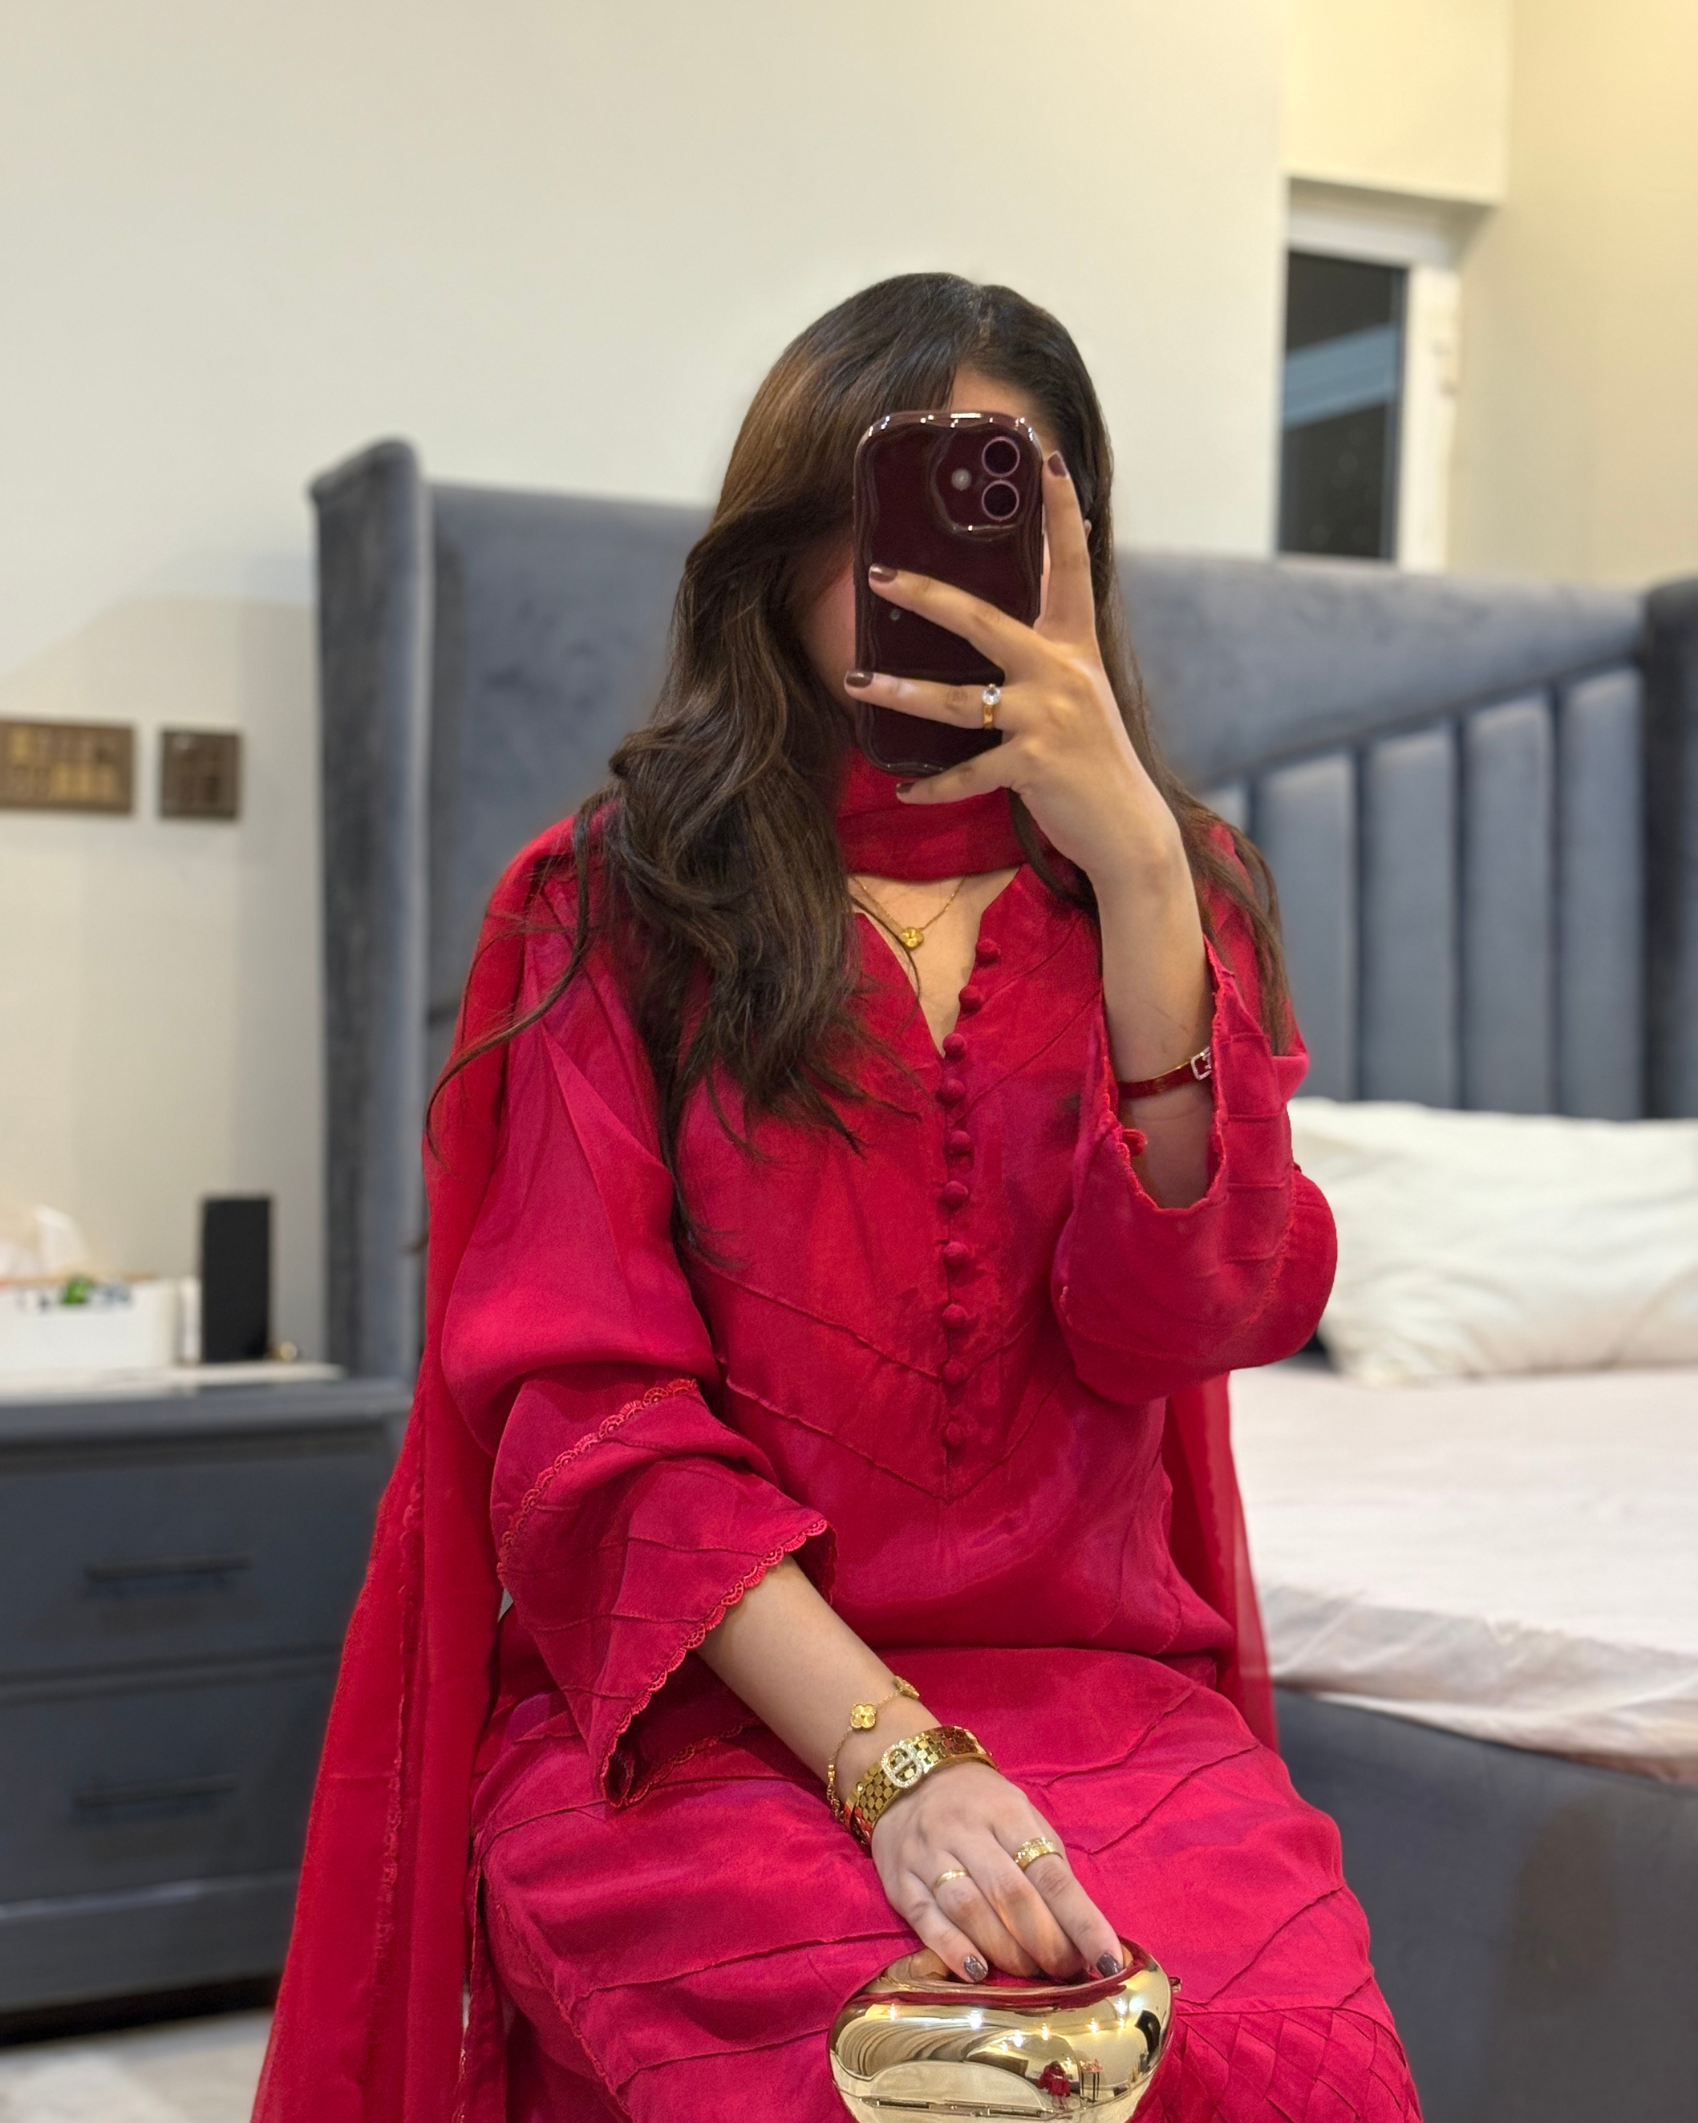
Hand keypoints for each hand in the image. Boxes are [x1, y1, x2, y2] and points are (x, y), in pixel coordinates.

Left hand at [845, 452, 1187, 898]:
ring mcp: (1047, 719)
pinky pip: (967, 773)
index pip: (1070, 562)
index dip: (1060, 508)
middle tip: (878, 575)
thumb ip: (1044, 649)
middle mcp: (1063, 672)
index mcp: (1074, 644)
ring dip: (901, 694)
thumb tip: (1002, 608)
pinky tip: (905, 786)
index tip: (1044, 457)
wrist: (1125, 824)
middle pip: (984, 620)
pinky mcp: (1033, 765)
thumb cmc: (1090, 754)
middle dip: (927, 596)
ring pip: (958, 700)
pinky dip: (934, 784)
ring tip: (857, 683)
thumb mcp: (1076, 689)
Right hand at [868, 1758, 1123, 1984]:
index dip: (1082, 1921)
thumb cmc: (980, 1805)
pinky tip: (978, 1972)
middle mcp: (965, 1830)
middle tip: (1066, 1972)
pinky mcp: (900, 1881)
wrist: (908, 1777)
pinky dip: (953, 1950)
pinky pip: (927, 1919)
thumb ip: (1046, 1865)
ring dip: (1006, 1952)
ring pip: (969, 1909)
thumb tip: (1082, 1931)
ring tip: (1031, 1974)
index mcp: (1006, 1812)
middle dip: (1046, 1943)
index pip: (1051, 1874)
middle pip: (1010, 1894)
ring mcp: (927, 1855)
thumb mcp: (1021, 1815)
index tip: (1109, 1959)